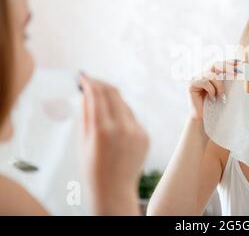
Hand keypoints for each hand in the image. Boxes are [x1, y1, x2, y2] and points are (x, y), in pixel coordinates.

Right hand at [79, 73, 149, 214]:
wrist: (114, 190)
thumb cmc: (93, 168)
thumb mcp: (83, 141)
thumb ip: (86, 114)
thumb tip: (86, 93)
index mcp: (103, 130)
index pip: (97, 95)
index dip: (89, 82)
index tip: (83, 77)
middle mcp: (123, 127)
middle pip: (113, 93)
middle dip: (101, 84)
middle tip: (92, 82)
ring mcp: (137, 131)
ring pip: (124, 104)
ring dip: (112, 99)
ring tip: (100, 101)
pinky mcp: (145, 136)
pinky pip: (132, 118)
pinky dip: (122, 114)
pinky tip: (113, 122)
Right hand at [188, 59, 240, 120]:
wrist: (203, 117)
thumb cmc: (214, 104)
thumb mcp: (221, 90)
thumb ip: (226, 81)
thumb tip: (238, 73)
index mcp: (209, 73)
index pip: (219, 64)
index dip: (229, 62)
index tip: (240, 62)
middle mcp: (202, 73)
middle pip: (215, 64)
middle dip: (227, 67)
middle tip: (236, 72)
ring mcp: (195, 77)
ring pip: (211, 75)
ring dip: (219, 85)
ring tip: (221, 95)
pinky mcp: (191, 84)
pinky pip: (205, 82)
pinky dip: (211, 90)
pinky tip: (212, 98)